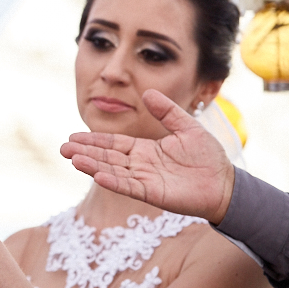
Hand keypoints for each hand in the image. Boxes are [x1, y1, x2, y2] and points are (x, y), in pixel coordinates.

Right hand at [60, 89, 234, 223]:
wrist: (225, 184)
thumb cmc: (208, 157)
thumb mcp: (187, 127)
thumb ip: (167, 112)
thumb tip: (148, 93)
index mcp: (145, 150)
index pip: (113, 144)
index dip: (94, 140)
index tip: (73, 136)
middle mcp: (140, 165)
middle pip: (107, 157)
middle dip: (85, 152)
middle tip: (63, 148)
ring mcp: (144, 180)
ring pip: (112, 171)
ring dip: (92, 165)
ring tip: (72, 158)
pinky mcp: (152, 194)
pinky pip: (128, 186)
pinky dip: (112, 181)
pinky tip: (96, 175)